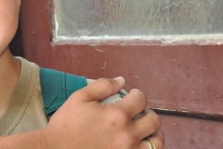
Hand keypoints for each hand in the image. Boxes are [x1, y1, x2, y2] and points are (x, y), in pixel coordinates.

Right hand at [42, 77, 163, 148]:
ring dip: (153, 133)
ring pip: (157, 142)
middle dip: (147, 113)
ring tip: (143, 130)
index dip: (136, 95)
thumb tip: (121, 80)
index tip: (131, 96)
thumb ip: (102, 86)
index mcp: (117, 115)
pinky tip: (138, 144)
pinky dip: (147, 147)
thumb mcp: (79, 98)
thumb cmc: (66, 125)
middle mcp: (128, 134)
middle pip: (154, 120)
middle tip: (138, 113)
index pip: (140, 99)